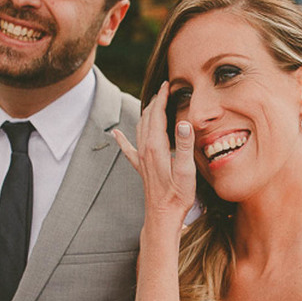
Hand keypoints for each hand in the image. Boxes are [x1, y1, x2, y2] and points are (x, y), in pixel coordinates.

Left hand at [112, 81, 196, 225]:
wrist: (163, 216)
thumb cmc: (177, 196)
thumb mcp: (186, 171)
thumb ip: (184, 145)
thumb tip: (184, 122)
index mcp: (156, 147)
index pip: (157, 115)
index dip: (162, 98)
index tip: (168, 84)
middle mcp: (145, 150)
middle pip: (147, 118)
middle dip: (155, 101)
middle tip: (164, 89)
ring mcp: (141, 158)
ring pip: (139, 128)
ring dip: (146, 113)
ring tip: (153, 102)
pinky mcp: (141, 167)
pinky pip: (128, 148)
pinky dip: (122, 138)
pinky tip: (115, 133)